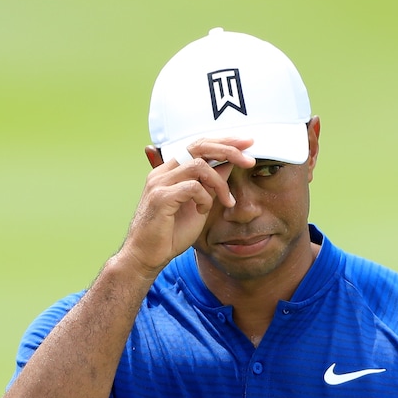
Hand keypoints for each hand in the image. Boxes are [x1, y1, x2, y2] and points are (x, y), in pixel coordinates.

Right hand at [122, 137, 254, 275]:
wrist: (147, 255)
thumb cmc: (171, 233)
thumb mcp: (200, 204)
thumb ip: (211, 184)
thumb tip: (230, 164)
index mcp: (170, 171)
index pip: (198, 145)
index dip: (224, 142)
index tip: (247, 144)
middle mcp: (163, 172)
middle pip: (199, 147)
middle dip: (229, 149)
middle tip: (250, 160)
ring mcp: (159, 183)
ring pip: (199, 166)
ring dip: (220, 184)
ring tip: (227, 201)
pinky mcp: (161, 197)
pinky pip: (193, 187)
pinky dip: (205, 199)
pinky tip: (202, 212)